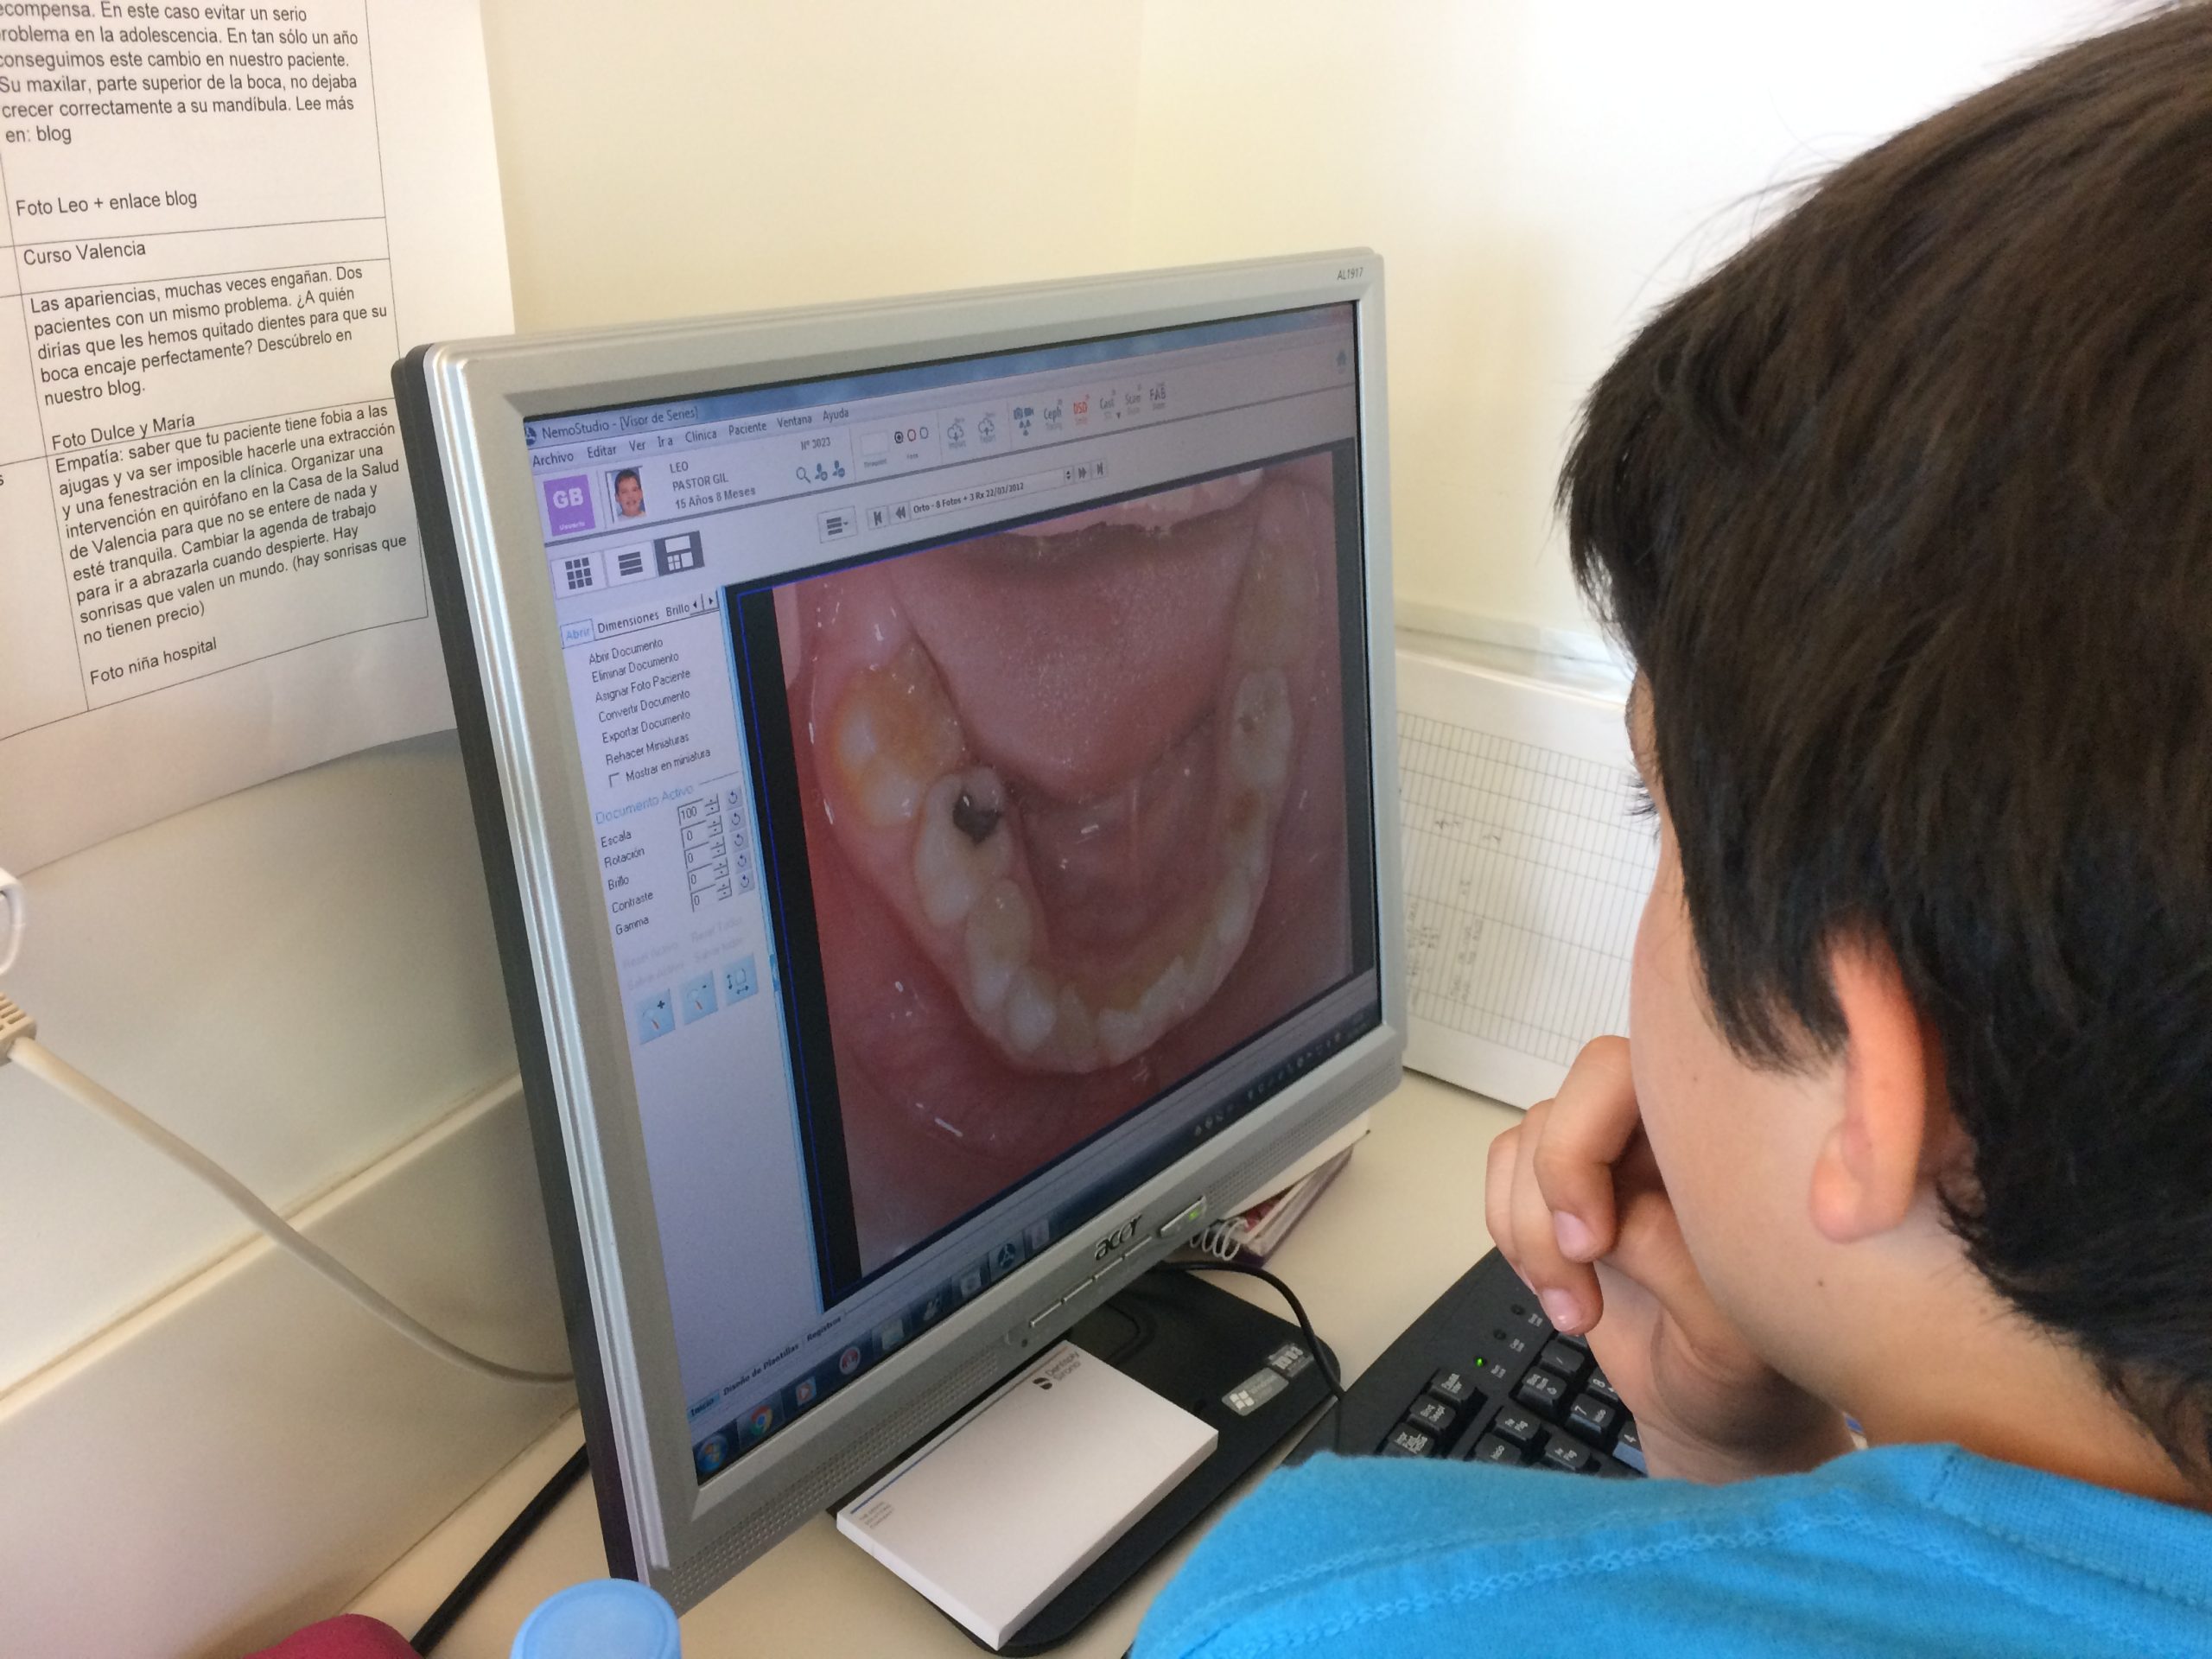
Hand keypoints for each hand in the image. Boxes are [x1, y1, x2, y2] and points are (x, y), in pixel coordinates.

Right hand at [1484, 1036, 1853, 1481]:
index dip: (1587, 1147)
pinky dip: (1512, 1235)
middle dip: (1553, 1182)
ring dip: (1530, 1230)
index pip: (1637, 1076)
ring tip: (1574, 1310)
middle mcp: (1667, 1135)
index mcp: (1727, 1146)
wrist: (1711, 1412)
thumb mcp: (1733, 1337)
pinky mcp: (1566, 1193)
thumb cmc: (1746, 1375)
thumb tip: (1612, 1218)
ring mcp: (1613, 1160)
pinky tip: (1557, 1291)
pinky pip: (1505, 1176)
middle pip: (1573, 1095)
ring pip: (1529, 1141)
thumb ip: (1678, 1260)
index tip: (1596, 1241)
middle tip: (1577, 1266)